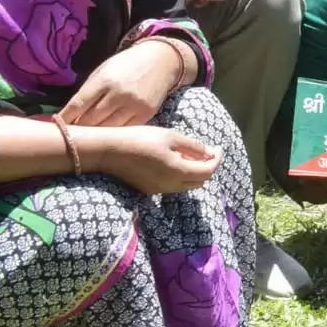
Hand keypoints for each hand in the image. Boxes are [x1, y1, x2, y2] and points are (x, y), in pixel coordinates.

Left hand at [60, 39, 182, 126]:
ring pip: (107, 129)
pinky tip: (108, 135)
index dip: (64, 119)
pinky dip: (114, 133)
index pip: (77, 105)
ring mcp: (134, 106)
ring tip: (88, 137)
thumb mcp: (103, 72)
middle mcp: (119, 94)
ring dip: (95, 134)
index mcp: (104, 81)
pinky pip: (124, 130)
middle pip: (90, 121)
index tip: (56, 128)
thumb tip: (69, 116)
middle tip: (70, 135)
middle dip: (78, 128)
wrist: (161, 61)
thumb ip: (88, 93)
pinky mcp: (146, 114)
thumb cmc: (125, 66)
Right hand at [93, 124, 220, 193]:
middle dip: (207, 167)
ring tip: (190, 154)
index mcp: (178, 171)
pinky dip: (180, 176)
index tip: (218, 148)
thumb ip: (193, 146)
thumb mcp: (170, 136)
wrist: (108, 151)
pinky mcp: (148, 190)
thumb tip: (209, 152)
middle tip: (206, 151)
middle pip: (200, 181)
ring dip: (194, 172)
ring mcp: (158, 190)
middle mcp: (171, 185)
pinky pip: (172, 186)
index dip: (217, 159)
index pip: (208, 171)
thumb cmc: (140, 139)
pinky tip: (174, 161)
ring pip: (187, 185)